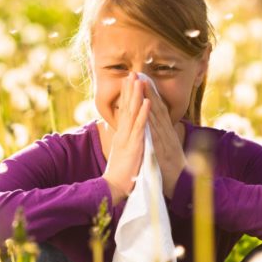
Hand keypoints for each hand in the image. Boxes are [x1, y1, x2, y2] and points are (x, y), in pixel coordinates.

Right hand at [102, 72, 151, 203]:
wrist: (114, 188)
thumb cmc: (120, 174)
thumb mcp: (123, 154)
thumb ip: (124, 142)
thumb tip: (125, 135)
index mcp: (121, 135)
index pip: (124, 111)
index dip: (127, 96)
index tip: (129, 81)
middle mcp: (123, 134)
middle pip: (126, 107)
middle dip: (129, 90)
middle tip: (132, 73)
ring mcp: (128, 138)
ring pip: (132, 113)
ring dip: (136, 96)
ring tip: (139, 80)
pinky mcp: (134, 145)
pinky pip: (140, 127)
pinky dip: (144, 113)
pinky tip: (147, 102)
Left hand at [141, 79, 188, 199]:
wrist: (182, 186)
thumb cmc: (173, 169)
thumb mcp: (167, 149)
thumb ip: (163, 137)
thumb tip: (159, 127)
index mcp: (166, 133)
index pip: (158, 110)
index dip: (150, 94)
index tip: (143, 80)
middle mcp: (167, 133)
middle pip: (157, 108)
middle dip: (148, 91)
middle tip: (140, 74)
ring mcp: (166, 140)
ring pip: (156, 117)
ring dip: (149, 100)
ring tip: (142, 84)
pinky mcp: (163, 150)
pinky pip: (156, 134)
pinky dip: (151, 121)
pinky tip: (146, 111)